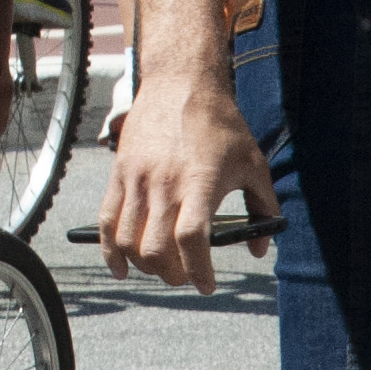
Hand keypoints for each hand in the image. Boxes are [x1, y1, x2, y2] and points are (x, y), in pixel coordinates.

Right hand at [99, 71, 280, 292]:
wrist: (180, 83)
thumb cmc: (222, 124)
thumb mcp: (254, 164)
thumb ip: (264, 207)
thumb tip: (259, 248)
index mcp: (200, 182)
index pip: (191, 238)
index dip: (198, 270)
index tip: (207, 286)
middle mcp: (164, 183)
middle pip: (156, 248)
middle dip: (171, 274)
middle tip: (184, 276)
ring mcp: (137, 179)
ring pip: (128, 240)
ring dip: (142, 265)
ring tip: (159, 267)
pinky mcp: (119, 173)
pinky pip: (107, 220)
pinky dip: (109, 250)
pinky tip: (120, 267)